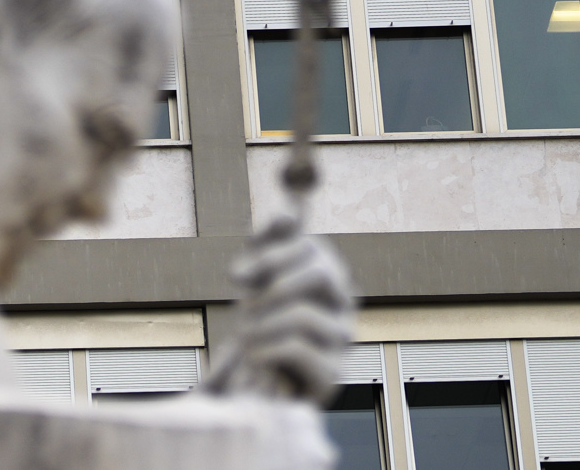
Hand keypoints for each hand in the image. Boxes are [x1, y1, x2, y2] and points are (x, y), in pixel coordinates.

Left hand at [205, 218, 354, 402]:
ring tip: (244, 334)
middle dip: (271, 287)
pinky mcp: (333, 371)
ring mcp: (342, 335)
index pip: (307, 243)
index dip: (268, 255)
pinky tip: (253, 356)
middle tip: (244, 305)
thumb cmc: (263, 313)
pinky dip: (265, 350)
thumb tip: (285, 209)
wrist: (265, 371)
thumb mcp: (258, 271)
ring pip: (303, 315)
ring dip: (261, 324)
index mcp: (326, 266)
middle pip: (320, 272)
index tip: (235, 276)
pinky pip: (298, 350)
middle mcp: (343, 299)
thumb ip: (269, 237)